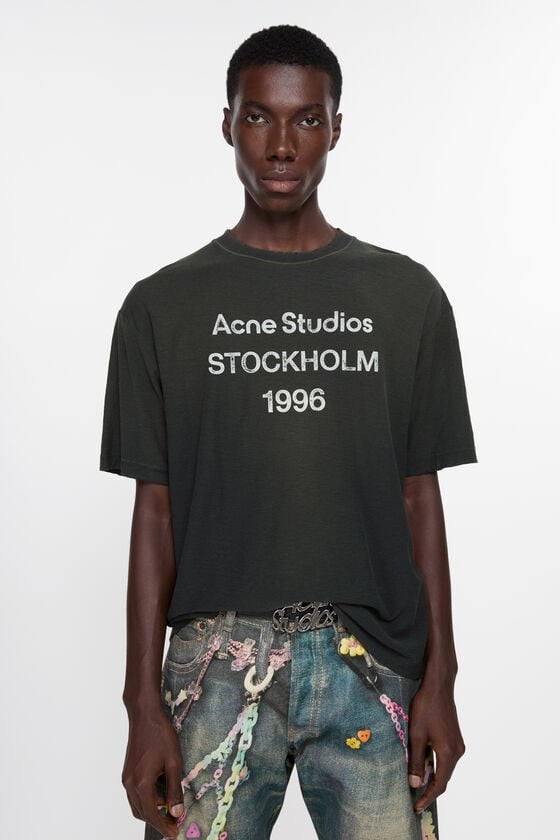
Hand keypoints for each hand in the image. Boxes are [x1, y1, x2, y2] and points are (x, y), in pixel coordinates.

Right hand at [122, 708, 184, 837]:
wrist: (144, 714)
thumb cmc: (161, 734)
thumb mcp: (174, 762)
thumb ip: (175, 789)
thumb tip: (177, 812)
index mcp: (141, 783)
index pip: (152, 814)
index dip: (164, 826)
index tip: (175, 832)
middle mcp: (129, 783)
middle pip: (142, 813)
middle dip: (157, 821)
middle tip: (174, 824)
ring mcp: (126, 777)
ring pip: (137, 805)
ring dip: (151, 811)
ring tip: (170, 810)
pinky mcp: (127, 772)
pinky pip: (135, 794)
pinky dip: (147, 799)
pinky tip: (160, 794)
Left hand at [407, 681, 464, 812]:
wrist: (438, 686)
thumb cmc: (426, 707)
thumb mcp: (416, 734)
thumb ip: (416, 760)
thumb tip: (415, 784)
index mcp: (448, 753)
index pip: (439, 784)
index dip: (428, 797)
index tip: (417, 807)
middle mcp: (457, 751)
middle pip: (444, 778)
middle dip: (430, 790)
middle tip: (416, 800)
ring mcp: (457, 744)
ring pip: (445, 768)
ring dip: (433, 776)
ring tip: (417, 784)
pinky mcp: (455, 737)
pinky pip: (446, 758)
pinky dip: (436, 765)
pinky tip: (424, 765)